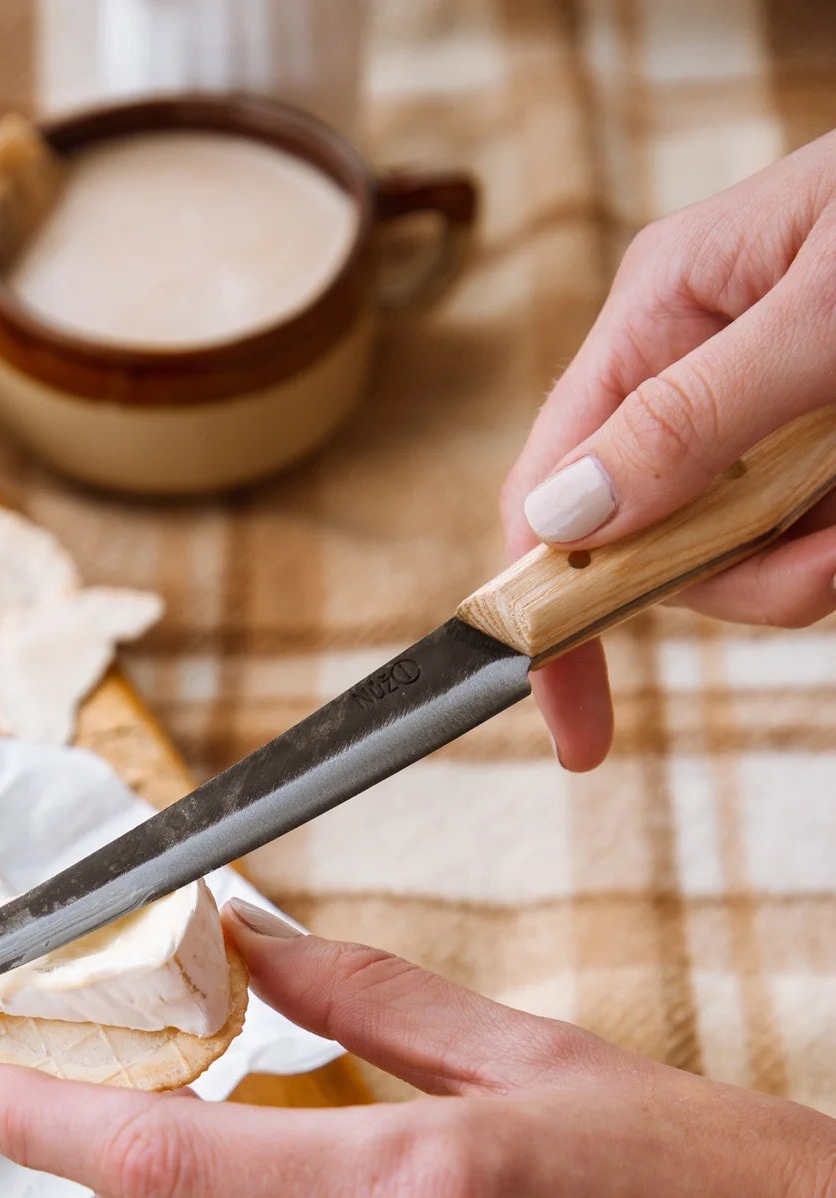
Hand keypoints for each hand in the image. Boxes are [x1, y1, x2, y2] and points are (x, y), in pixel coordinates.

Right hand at [501, 128, 835, 771]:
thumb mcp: (820, 315)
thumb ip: (694, 416)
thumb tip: (566, 516)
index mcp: (659, 312)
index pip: (550, 488)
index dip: (546, 612)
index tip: (577, 729)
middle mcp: (691, 364)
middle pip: (655, 543)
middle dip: (742, 578)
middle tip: (829, 567)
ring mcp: (759, 405)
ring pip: (741, 550)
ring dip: (810, 560)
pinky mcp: (819, 435)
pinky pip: (806, 531)